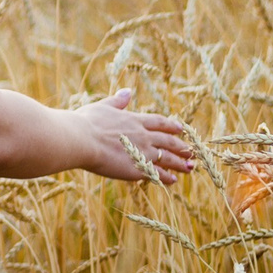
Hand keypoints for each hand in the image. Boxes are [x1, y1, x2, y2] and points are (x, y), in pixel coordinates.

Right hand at [71, 88, 195, 185]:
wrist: (81, 140)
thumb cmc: (86, 123)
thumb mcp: (102, 107)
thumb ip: (117, 101)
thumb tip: (127, 92)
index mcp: (134, 120)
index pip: (159, 123)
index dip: (171, 126)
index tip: (181, 129)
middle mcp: (143, 135)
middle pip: (168, 141)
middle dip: (181, 146)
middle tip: (191, 151)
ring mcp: (142, 152)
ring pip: (167, 157)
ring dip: (180, 162)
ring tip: (190, 167)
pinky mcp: (138, 168)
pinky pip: (157, 173)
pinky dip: (167, 177)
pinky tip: (173, 180)